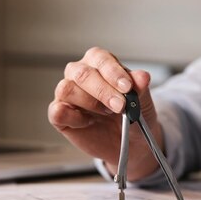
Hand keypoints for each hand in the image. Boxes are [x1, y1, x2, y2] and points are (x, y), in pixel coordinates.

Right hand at [47, 47, 161, 179]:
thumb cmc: (134, 114)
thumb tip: (142, 77)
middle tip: (120, 105)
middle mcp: (80, 74)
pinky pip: (58, 111)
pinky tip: (89, 122)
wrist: (131, 141)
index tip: (127, 87)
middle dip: (103, 90)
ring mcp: (68, 94)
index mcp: (99, 63)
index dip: (113, 72)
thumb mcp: (142, 101)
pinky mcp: (60, 115)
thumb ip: (140, 87)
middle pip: (81, 73)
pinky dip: (74, 118)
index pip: (100, 59)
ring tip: (107, 113)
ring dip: (90, 102)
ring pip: (66, 89)